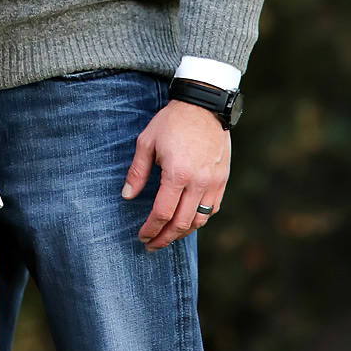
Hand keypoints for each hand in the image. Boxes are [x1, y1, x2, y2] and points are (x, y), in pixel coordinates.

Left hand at [122, 100, 230, 250]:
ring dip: (182, 233)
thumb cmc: (171, 121)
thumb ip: (137, 172)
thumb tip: (127, 196)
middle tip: (152, 245)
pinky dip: (199, 219)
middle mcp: (198, 182)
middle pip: (182, 223)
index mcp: (177, 174)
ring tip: (168, 237)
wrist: (203, 105)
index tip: (142, 236)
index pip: (163, 213)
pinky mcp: (223, 179)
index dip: (151, 229)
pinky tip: (188, 221)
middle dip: (165, 238)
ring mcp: (214, 182)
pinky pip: (213, 208)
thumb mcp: (146, 142)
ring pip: (199, 220)